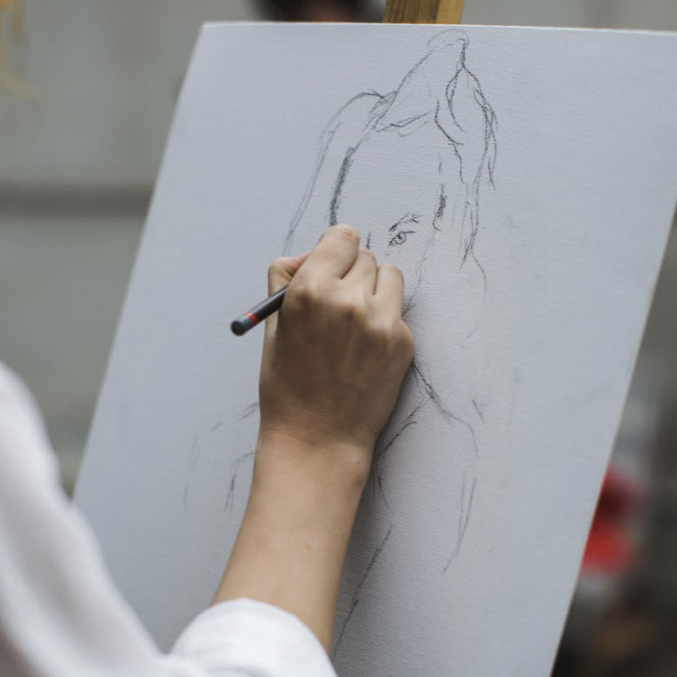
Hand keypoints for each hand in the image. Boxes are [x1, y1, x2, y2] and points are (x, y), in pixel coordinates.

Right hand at [258, 225, 413, 460]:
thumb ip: (286, 281)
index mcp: (311, 291)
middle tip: (337, 302)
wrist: (318, 440)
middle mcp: (349, 300)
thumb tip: (306, 255)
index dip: (334, 250)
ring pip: (389, 276)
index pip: (341, 237)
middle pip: (365, 256)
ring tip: (353, 323)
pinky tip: (363, 351)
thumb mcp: (273, 328)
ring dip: (374, 290)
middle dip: (351, 273)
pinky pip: (397, 312)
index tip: (332, 263)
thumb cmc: (289, 387)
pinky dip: (384, 321)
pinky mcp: (403, 342)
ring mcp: (381, 321)